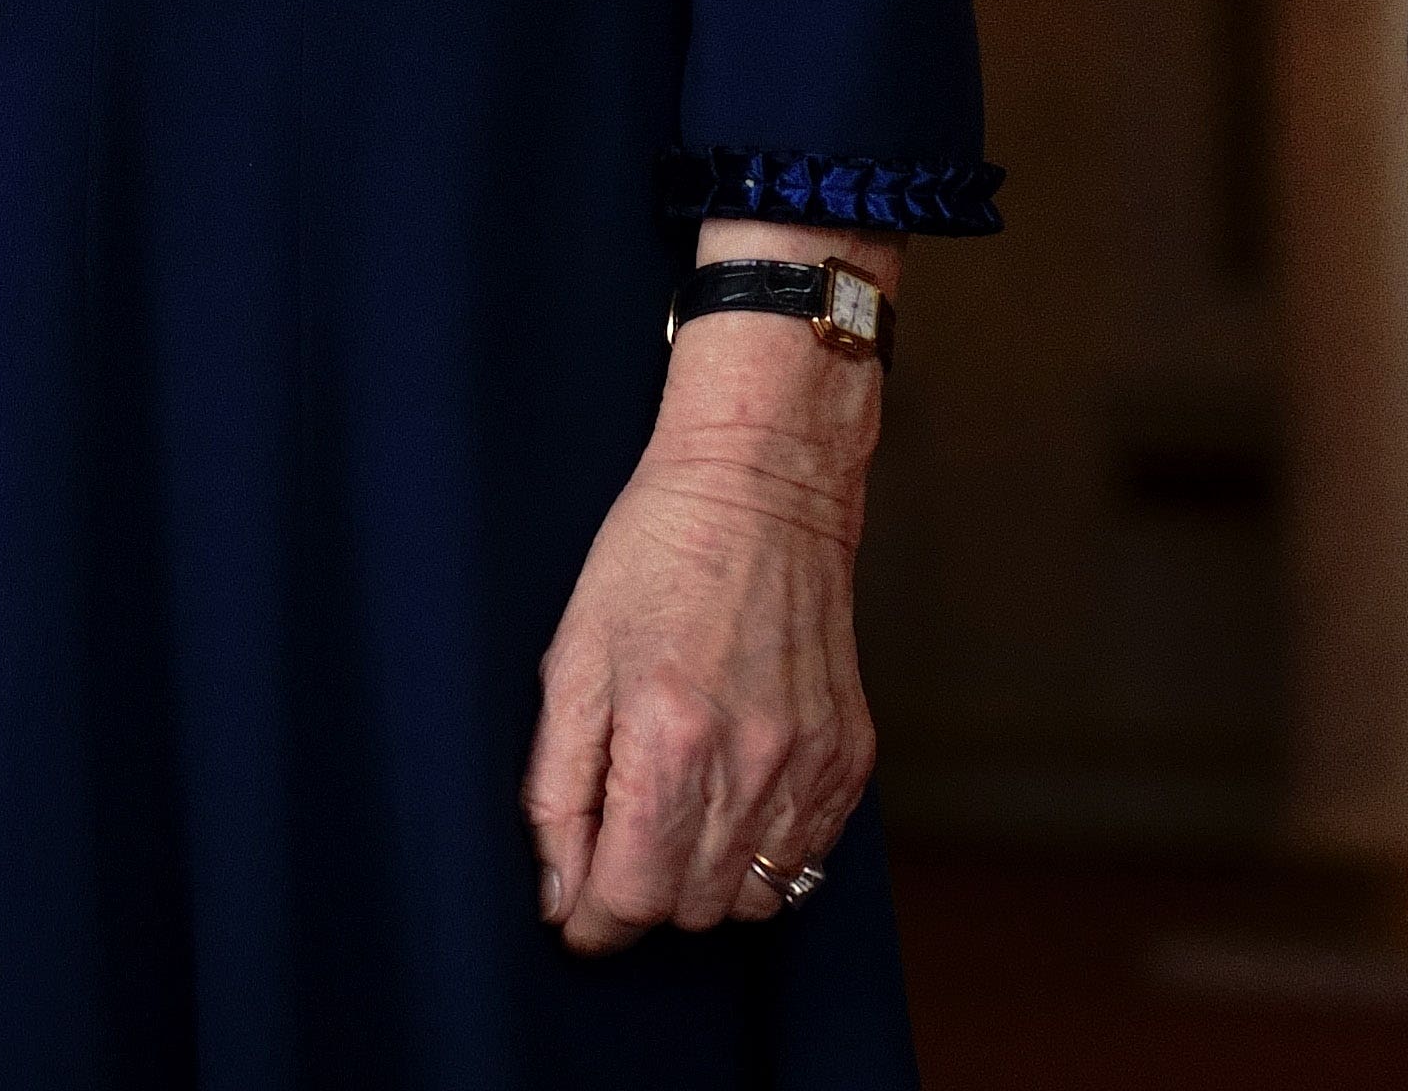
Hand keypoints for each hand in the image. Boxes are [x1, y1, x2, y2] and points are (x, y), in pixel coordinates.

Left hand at [524, 236, 882, 950]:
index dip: (592, 920)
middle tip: (619, 839)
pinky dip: (762, 850)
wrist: (760, 488)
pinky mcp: (851, 757)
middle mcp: (751, 765)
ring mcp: (812, 765)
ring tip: (676, 814)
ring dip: (705, 882)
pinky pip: (806, 857)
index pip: (631, 898)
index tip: (575, 910)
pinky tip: (731, 793)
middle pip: (692, 910)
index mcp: (669, 741)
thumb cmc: (650, 560)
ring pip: (755, 899)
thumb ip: (556, 790)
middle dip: (644, 895)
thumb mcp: (571, 664)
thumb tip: (557, 893)